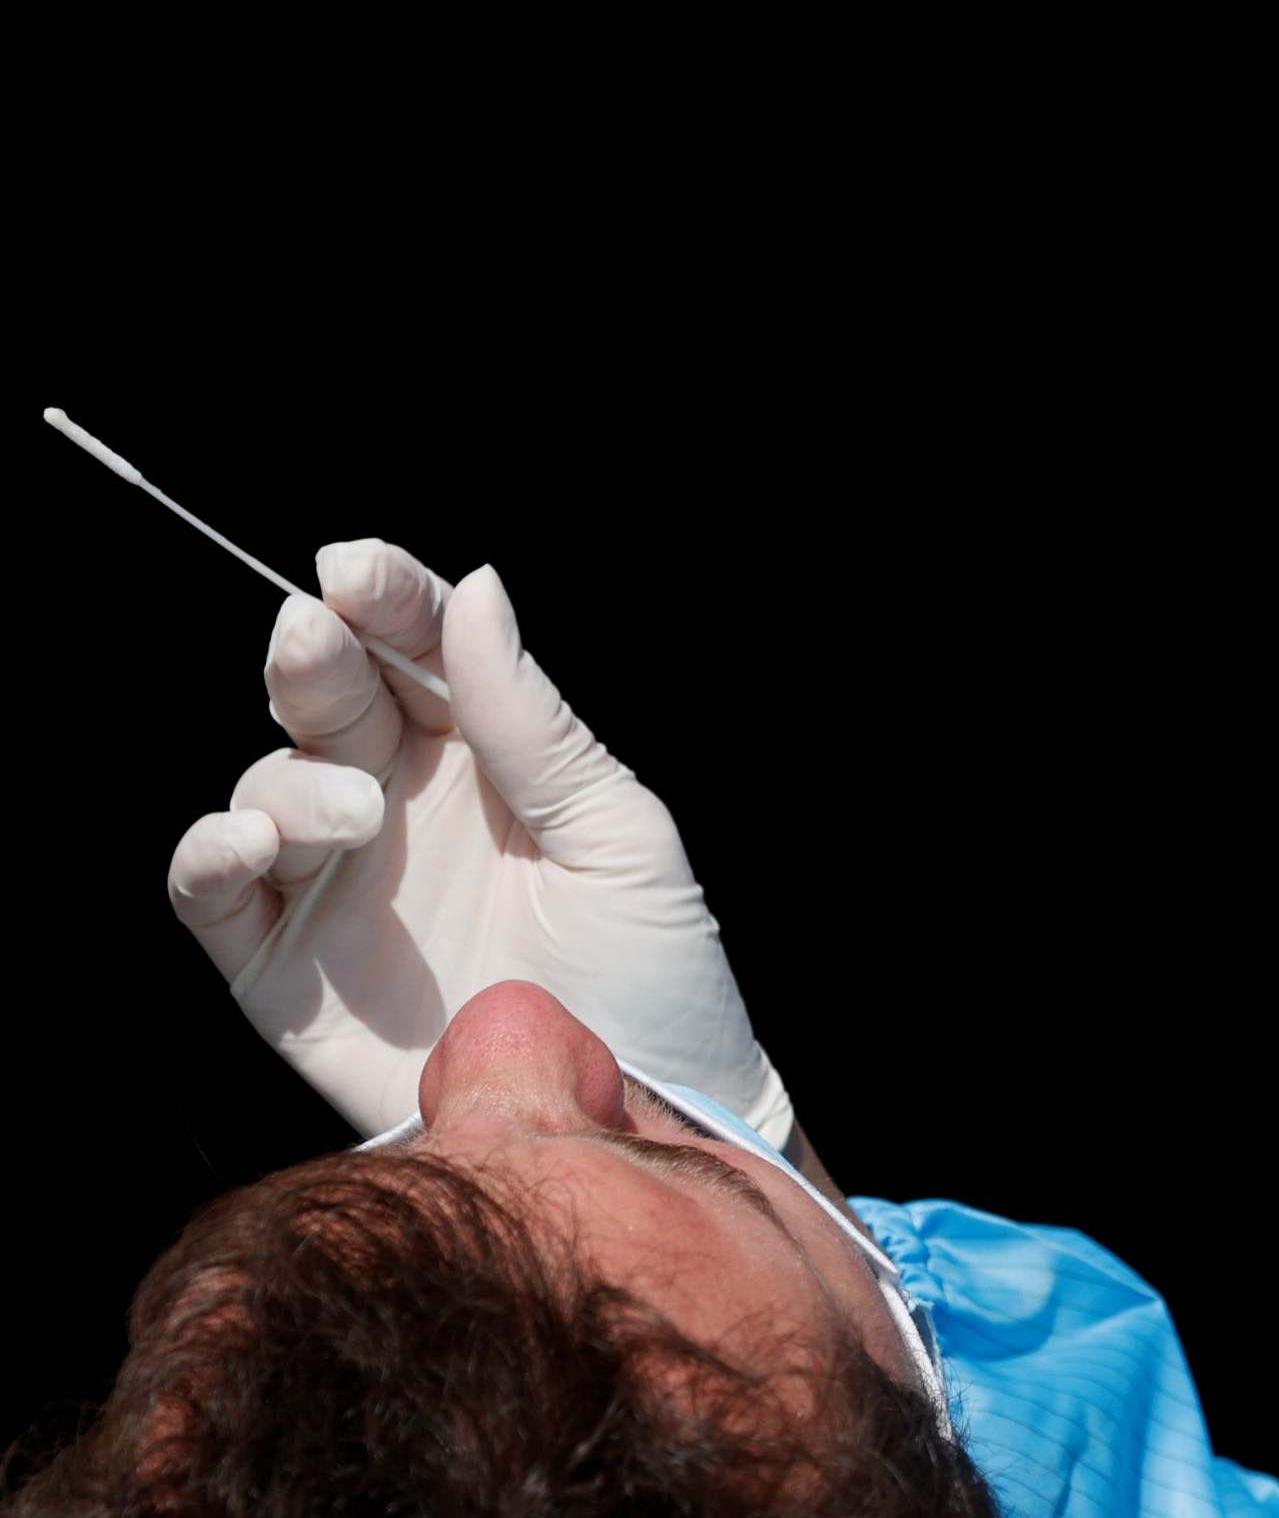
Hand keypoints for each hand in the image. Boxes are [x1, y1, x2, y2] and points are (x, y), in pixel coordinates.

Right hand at [165, 541, 790, 1144]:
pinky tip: (252, 843)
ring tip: (354, 812)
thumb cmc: (654, 973)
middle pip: (331, 698)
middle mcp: (405, 806)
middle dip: (314, 654)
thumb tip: (480, 590)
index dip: (384, 599)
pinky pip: (213, 894)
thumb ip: (538, 723)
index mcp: (490, 756)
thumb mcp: (619, 836)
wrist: (637, 1124)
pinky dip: (210, 855)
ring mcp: (342, 885)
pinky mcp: (288, 972)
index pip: (421, 649)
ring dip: (291, 776)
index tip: (355, 568)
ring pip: (268, 783)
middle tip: (315, 633)